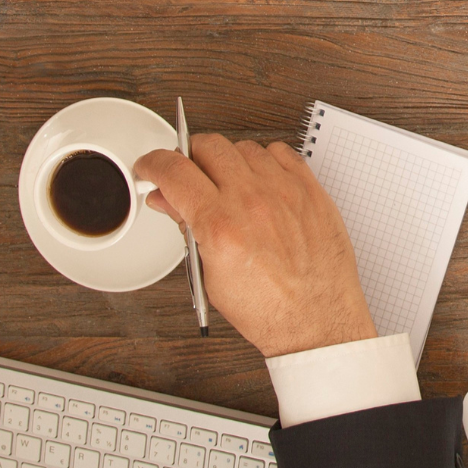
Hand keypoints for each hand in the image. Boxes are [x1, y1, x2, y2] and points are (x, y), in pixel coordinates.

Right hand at [134, 134, 374, 356]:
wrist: (317, 320)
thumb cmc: (269, 310)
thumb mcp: (210, 276)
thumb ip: (186, 229)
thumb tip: (167, 201)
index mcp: (220, 225)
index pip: (174, 171)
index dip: (152, 164)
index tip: (150, 167)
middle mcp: (252, 201)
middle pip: (207, 147)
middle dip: (188, 159)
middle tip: (188, 178)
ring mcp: (285, 191)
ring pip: (243, 147)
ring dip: (226, 160)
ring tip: (226, 185)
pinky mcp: (310, 189)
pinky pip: (280, 152)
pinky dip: (263, 160)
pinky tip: (260, 181)